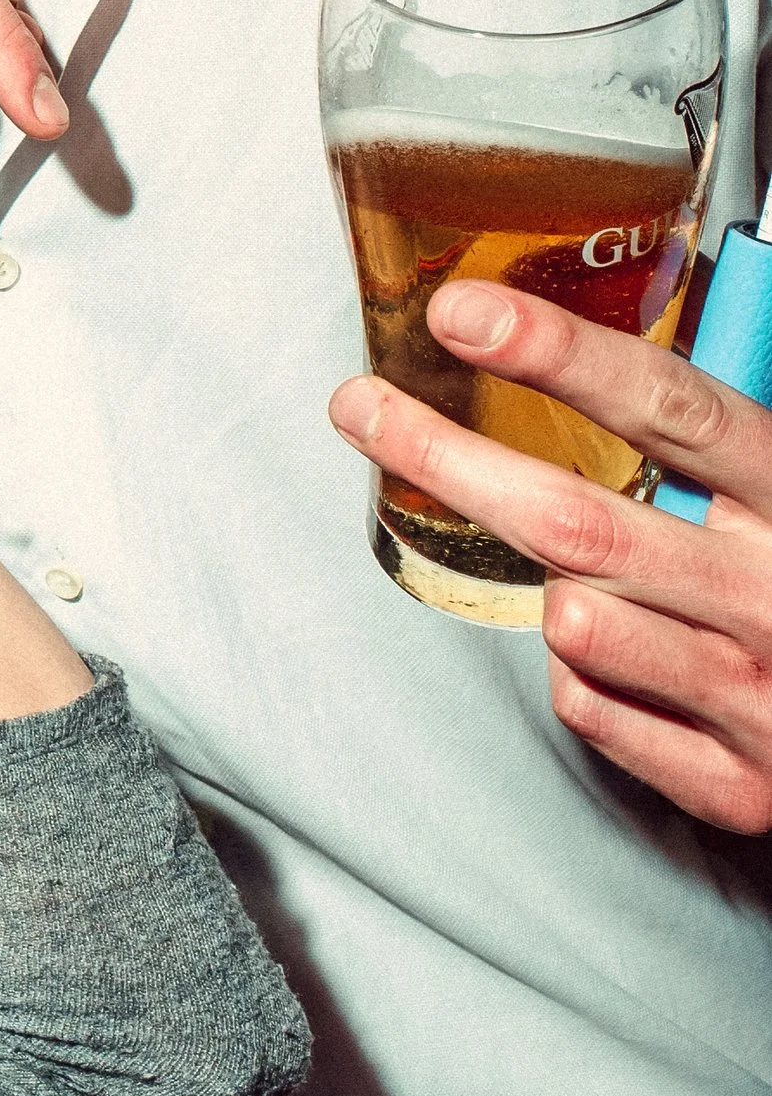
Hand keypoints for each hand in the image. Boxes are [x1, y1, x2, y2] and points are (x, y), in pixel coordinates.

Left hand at [328, 279, 771, 831]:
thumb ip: (705, 434)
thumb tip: (571, 343)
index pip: (670, 407)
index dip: (560, 354)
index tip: (463, 314)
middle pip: (577, 521)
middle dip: (449, 458)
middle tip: (363, 409)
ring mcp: (754, 692)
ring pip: (573, 620)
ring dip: (551, 591)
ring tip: (586, 578)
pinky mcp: (732, 781)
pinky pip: (588, 706)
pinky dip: (580, 674)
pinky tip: (618, 652)